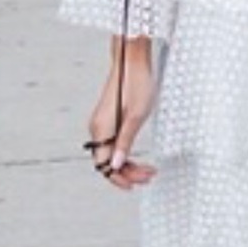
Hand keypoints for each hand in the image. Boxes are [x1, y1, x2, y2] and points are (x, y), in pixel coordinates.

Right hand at [87, 37, 157, 190]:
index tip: (135, 185)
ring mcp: (102, 124)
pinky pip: (113, 143)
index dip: (118, 178)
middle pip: (107, 161)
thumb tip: (116, 165)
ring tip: (148, 169)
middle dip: (127, 173)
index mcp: (101, 129)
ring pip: (111, 153)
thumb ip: (125, 141)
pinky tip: (139, 157)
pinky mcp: (109, 119)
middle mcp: (97, 128)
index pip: (104, 164)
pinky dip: (125, 153)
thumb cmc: (138, 85)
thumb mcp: (136, 116)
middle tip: (149, 176)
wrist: (132, 62)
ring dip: (128, 164)